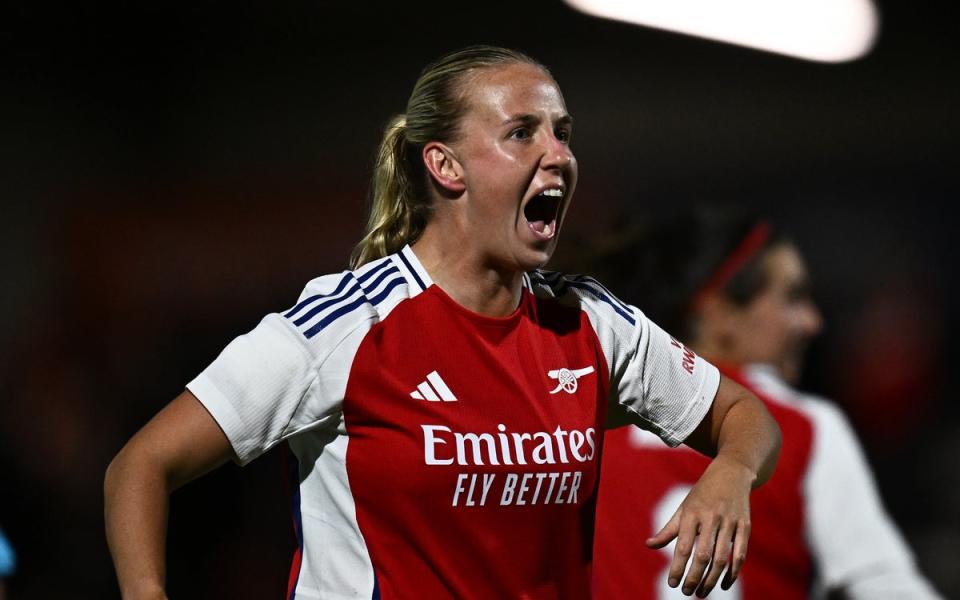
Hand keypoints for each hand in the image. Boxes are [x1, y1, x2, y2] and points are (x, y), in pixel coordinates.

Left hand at [645, 456, 753, 596]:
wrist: (731, 473)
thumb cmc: (702, 494)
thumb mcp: (683, 507)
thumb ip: (668, 529)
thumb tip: (649, 545)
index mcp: (692, 513)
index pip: (683, 546)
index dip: (677, 567)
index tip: (672, 583)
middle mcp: (711, 517)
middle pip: (703, 555)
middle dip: (694, 577)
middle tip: (687, 592)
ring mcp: (730, 522)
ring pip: (722, 558)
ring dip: (712, 579)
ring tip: (701, 592)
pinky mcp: (745, 526)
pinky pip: (740, 554)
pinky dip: (732, 572)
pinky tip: (724, 584)